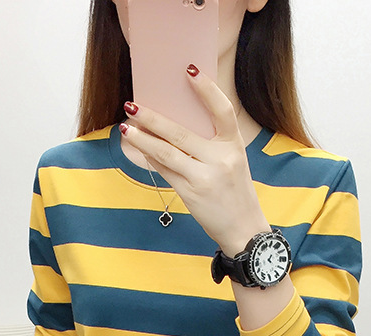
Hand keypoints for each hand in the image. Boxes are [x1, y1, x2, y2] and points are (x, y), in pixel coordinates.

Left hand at [120, 65, 269, 256]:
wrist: (244, 231)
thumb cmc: (235, 194)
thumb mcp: (232, 164)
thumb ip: (210, 146)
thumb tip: (174, 126)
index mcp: (234, 146)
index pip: (222, 111)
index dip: (207, 89)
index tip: (189, 70)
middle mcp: (221, 160)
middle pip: (181, 133)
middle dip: (153, 118)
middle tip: (133, 104)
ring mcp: (204, 178)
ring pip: (166, 152)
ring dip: (142, 139)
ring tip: (126, 127)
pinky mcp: (191, 194)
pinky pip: (165, 171)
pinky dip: (150, 158)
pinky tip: (138, 149)